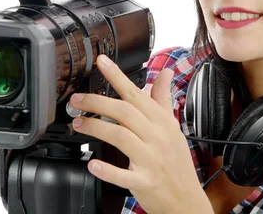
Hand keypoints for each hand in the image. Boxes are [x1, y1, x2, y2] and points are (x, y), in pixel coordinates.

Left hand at [69, 54, 213, 213]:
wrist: (186, 199)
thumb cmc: (177, 162)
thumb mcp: (173, 126)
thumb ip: (163, 99)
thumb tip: (166, 73)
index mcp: (162, 122)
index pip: (136, 93)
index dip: (117, 76)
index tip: (101, 62)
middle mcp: (157, 137)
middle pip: (124, 112)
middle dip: (96, 102)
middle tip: (76, 100)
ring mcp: (151, 160)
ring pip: (121, 137)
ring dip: (95, 128)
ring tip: (78, 124)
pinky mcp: (145, 181)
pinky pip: (124, 174)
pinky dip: (107, 170)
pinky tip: (93, 164)